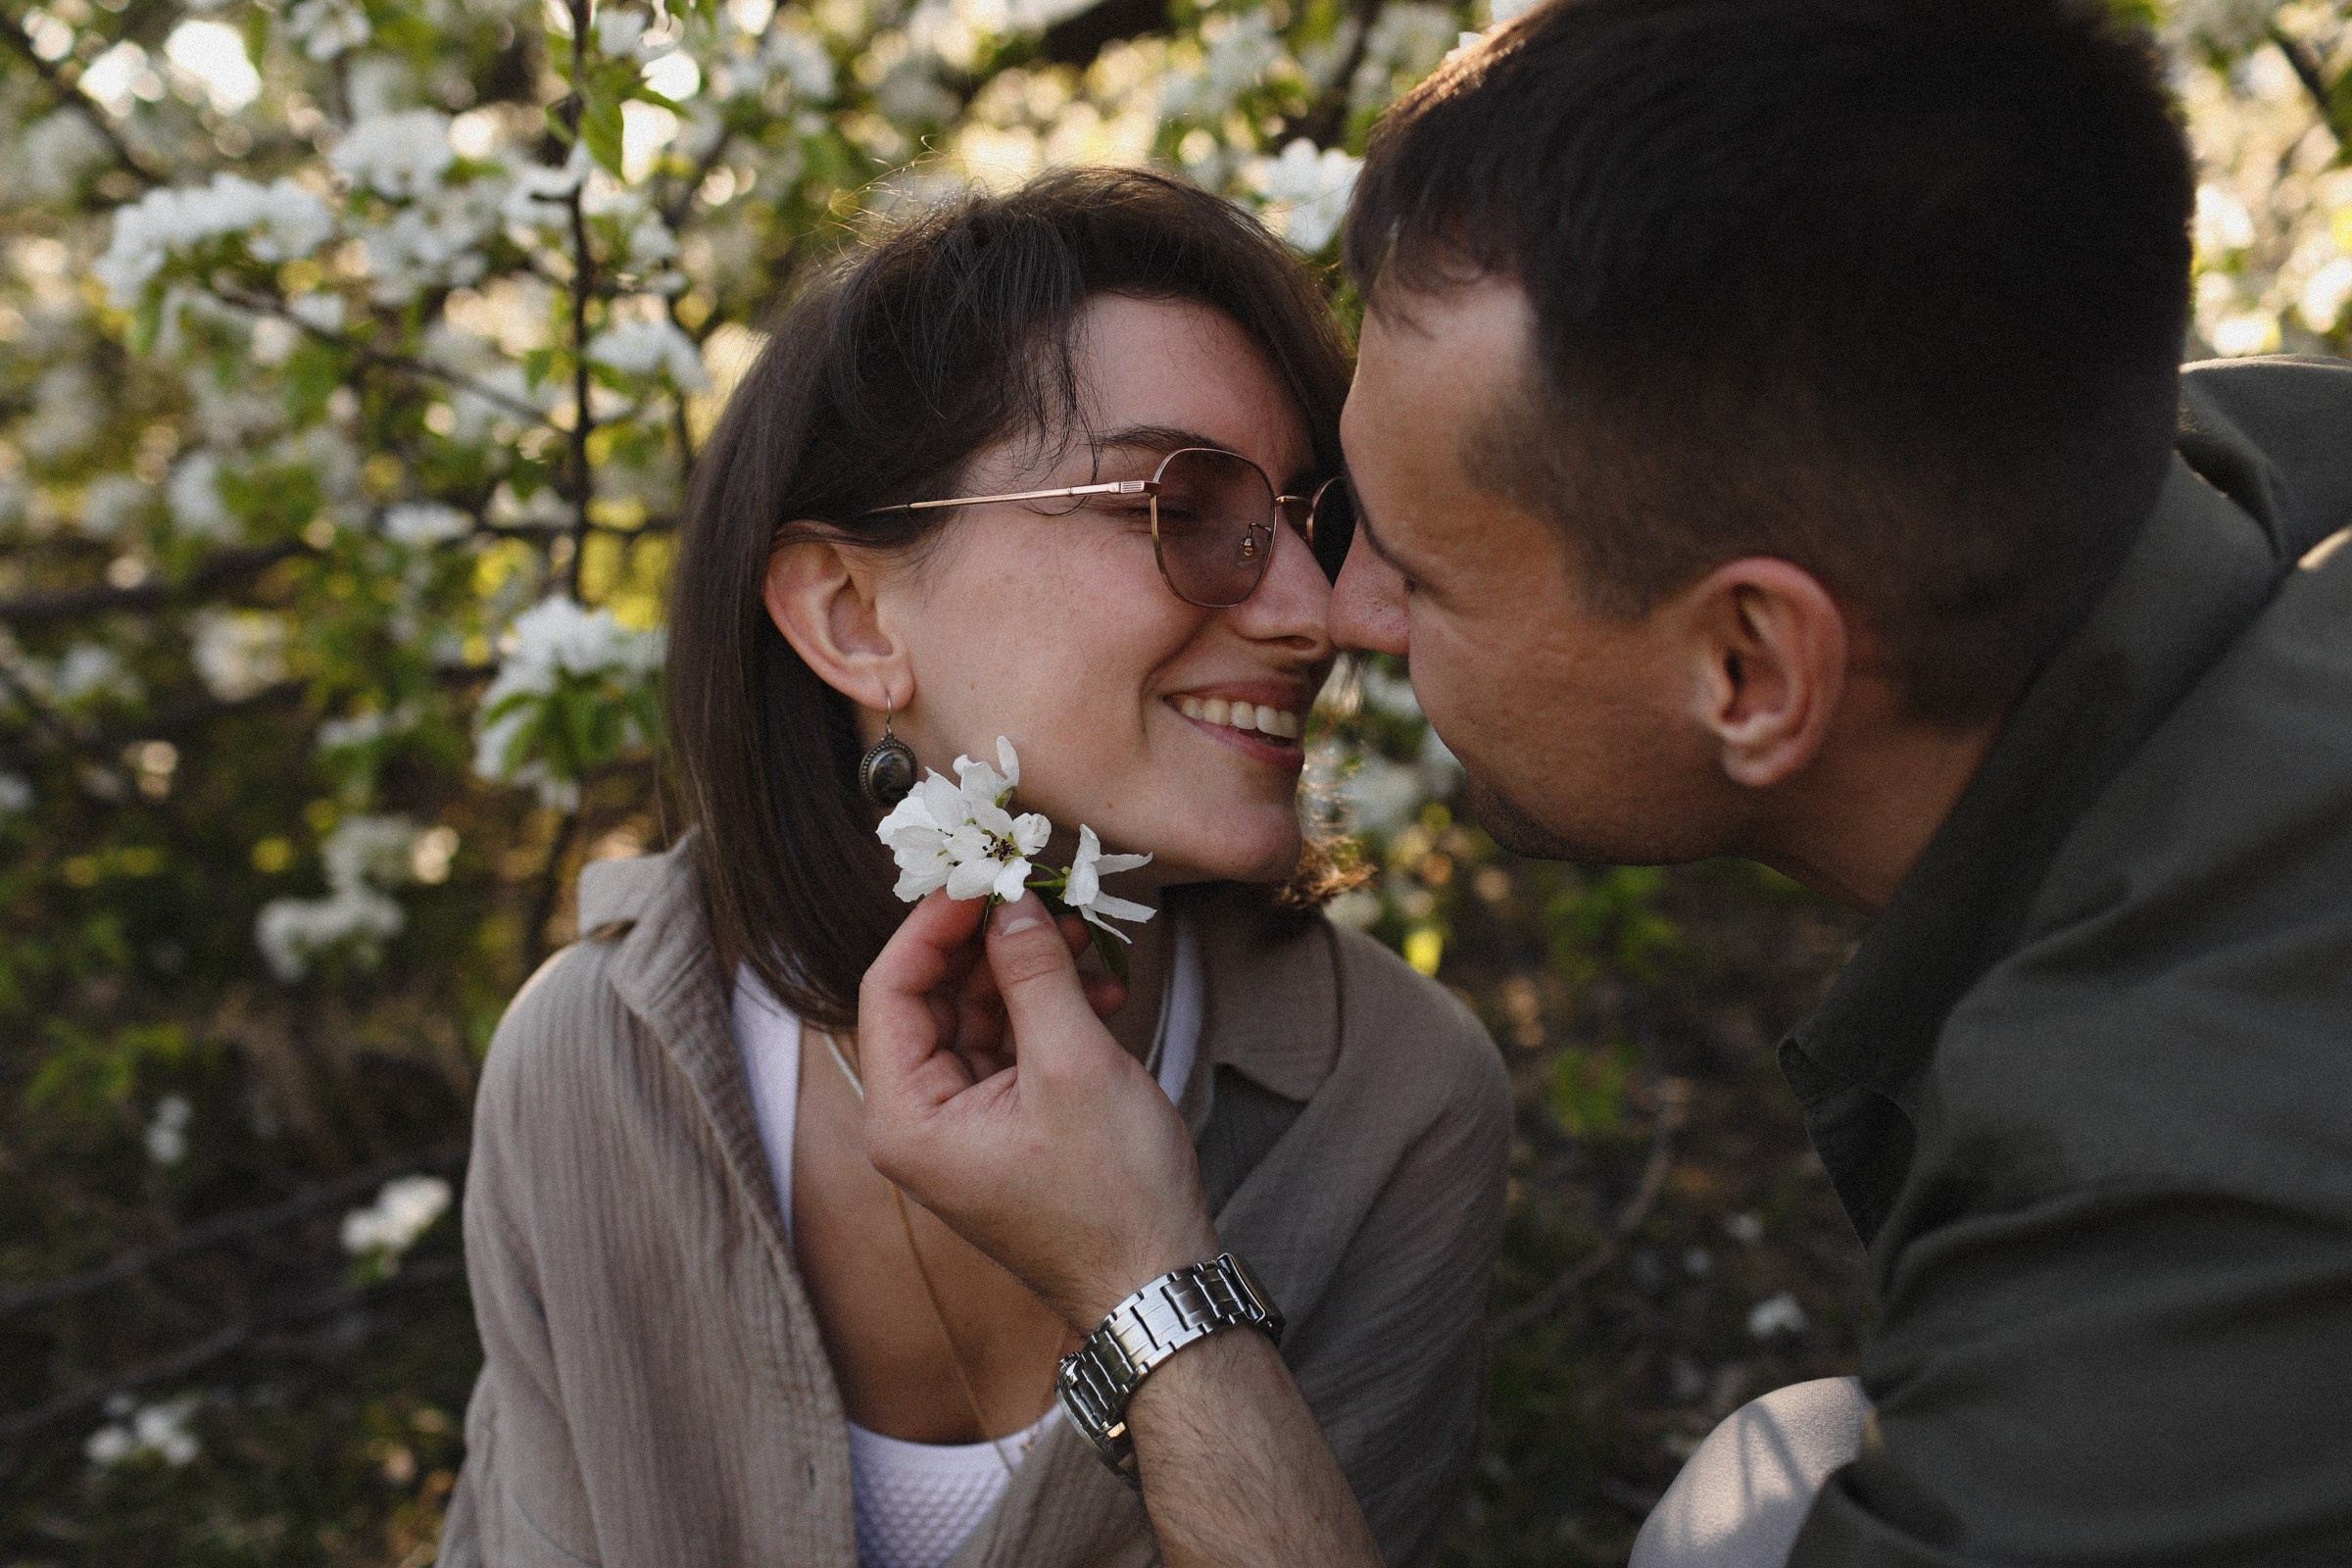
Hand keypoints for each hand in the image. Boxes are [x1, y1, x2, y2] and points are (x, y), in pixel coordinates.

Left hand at [860, 890, 1221, 1328]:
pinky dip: (1049, 1009)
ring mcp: (961, 1124)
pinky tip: (1102, 991)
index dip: (934, 923)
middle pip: (933, 996)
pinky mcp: (1004, 1124)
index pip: (890, 989)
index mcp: (906, 1118)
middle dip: (991, 942)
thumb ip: (1033, 974)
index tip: (983, 875)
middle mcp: (918, 1121)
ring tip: (1086, 942)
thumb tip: (1010, 901)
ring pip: (977, 1013)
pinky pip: (1010, 1043)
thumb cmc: (1113, 1197)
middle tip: (1043, 895)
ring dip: (1028, 971)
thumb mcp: (1074, 1065)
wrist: (1158, 1283)